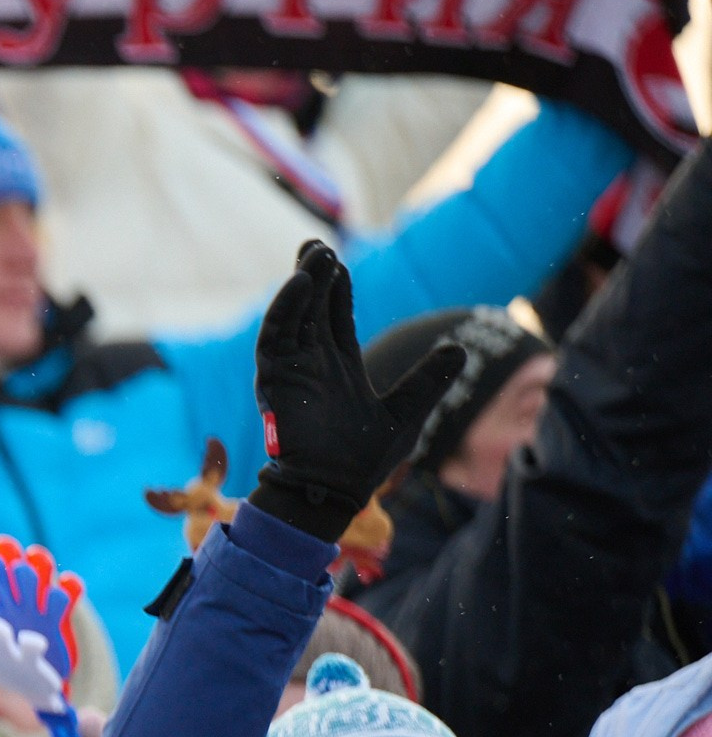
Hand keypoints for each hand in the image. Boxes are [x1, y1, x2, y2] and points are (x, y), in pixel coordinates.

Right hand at [249, 241, 464, 543]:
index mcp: (338, 366)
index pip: (334, 315)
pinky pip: (275, 338)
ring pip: (292, 316)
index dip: (337, 287)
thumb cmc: (365, 460)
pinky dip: (285, 309)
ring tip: (315, 254)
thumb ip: (428, 379)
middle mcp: (312, 364)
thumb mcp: (407, 411)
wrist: (336, 491)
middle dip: (315, 275)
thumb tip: (461, 349)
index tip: (339, 259)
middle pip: (311, 308)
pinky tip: (300, 283)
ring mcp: (292, 371)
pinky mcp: (276, 382)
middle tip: (318, 245)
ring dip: (301, 284)